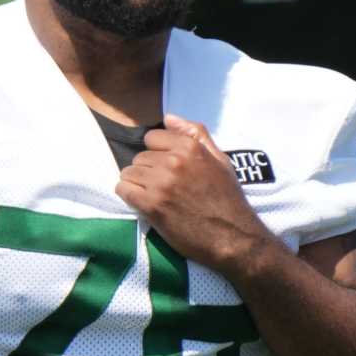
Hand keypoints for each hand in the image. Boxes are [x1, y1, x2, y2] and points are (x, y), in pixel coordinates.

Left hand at [115, 113, 270, 271]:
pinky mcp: (151, 205)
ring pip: (129, 172)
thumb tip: (168, 117)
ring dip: (137, 184)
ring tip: (153, 196)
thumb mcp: (220, 160)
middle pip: (139, 157)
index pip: (152, 138)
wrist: (232, 237)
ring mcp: (161, 183)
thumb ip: (196, 134)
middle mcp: (173, 161)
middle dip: (147, 170)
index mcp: (190, 147)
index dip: (157, 153)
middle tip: (162, 187)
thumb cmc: (228, 199)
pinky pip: (123, 190)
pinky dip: (128, 195)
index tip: (165, 168)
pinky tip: (142, 203)